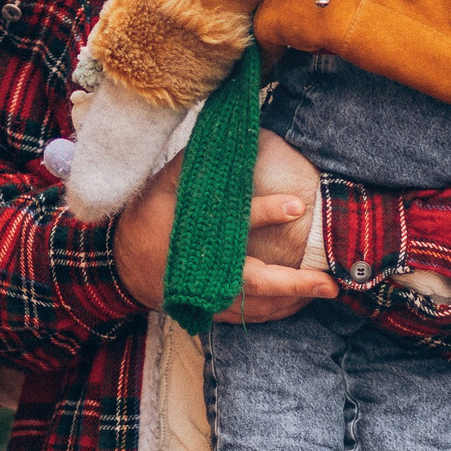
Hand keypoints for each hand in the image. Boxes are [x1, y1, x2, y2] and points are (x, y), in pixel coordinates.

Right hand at [112, 149, 337, 324]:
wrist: (121, 266)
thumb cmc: (146, 220)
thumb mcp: (163, 185)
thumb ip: (194, 165)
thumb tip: (224, 134)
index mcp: (198, 234)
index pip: (237, 221)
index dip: (268, 212)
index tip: (298, 205)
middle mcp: (207, 269)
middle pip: (256, 280)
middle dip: (294, 281)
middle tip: (329, 281)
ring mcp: (209, 295)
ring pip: (257, 304)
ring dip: (292, 299)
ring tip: (326, 290)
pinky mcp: (210, 309)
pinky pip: (249, 316)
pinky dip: (276, 312)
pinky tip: (300, 302)